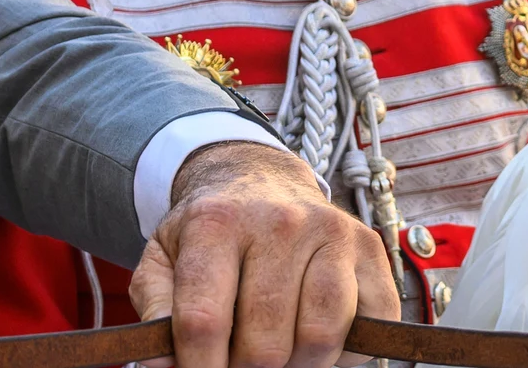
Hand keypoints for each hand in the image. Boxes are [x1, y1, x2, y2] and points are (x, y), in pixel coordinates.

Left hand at [131, 141, 397, 367]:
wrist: (261, 179)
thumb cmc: (212, 232)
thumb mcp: (164, 259)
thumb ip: (156, 313)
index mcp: (217, 223)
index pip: (204, 322)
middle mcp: (281, 222)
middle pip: (264, 342)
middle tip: (238, 365)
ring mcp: (333, 232)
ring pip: (321, 335)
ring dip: (299, 367)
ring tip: (279, 360)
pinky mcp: (371, 248)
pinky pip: (371, 322)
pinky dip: (347, 352)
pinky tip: (317, 344)